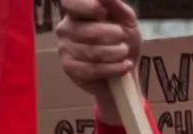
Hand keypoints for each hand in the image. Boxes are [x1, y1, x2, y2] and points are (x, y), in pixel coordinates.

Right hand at [57, 0, 142, 122]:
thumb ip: (115, 5)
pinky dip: (115, 69)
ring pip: (93, 52)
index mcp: (76, 12)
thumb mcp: (125, 19)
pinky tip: (123, 66)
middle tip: (123, 40)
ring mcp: (65, 49)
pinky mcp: (71, 69)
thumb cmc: (123, 40)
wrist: (126, 67)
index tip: (103, 13)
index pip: (70, 2)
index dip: (88, 6)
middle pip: (89, 31)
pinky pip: (93, 69)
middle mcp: (66, 29)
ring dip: (117, 54)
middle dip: (115, 36)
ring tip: (124, 53)